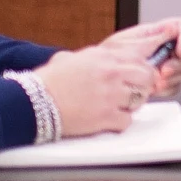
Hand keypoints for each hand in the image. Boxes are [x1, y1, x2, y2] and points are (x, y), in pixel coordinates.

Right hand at [33, 47, 158, 137]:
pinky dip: (120, 123)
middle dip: (143, 86)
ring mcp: (110, 95)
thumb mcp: (72, 59)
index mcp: (104, 57)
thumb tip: (103, 60)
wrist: (34, 101)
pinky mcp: (105, 116)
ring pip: (140, 100)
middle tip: (134, 93)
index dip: (141, 70)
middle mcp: (111, 73)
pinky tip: (109, 120)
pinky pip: (127, 121)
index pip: (139, 59)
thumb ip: (93, 58)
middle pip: (147, 78)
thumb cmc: (48, 81)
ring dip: (132, 105)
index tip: (138, 77)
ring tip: (118, 106)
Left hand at [97, 16, 180, 94]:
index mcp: (156, 33)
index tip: (179, 52)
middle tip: (164, 73)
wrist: (98, 76)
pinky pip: (176, 84)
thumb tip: (174, 28)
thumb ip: (154, 37)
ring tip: (157, 84)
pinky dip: (169, 88)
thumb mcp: (130, 43)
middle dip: (178, 65)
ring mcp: (165, 63)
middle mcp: (164, 47)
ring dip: (174, 79)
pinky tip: (156, 90)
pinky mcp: (163, 79)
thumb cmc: (107, 56)